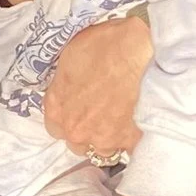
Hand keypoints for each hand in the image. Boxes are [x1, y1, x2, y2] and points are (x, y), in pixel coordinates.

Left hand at [42, 9, 152, 156]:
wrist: (139, 51)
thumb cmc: (105, 45)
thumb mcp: (71, 55)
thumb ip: (65, 82)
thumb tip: (70, 85)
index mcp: (57, 107)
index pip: (55, 127)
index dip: (70, 118)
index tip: (81, 111)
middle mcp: (75, 129)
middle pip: (78, 142)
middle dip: (89, 131)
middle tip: (104, 113)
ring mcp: (102, 139)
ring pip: (104, 150)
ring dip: (111, 138)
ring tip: (124, 120)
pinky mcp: (129, 142)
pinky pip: (129, 149)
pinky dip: (133, 140)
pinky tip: (140, 124)